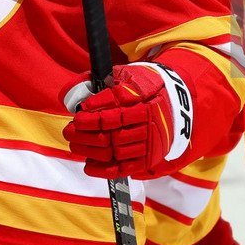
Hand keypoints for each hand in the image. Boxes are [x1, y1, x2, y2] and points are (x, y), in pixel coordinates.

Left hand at [63, 63, 191, 178]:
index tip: (77, 116)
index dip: (92, 117)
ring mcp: (149, 144)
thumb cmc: (144, 86)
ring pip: (115, 152)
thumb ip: (99, 82)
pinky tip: (88, 165)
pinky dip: (104, 170)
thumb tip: (73, 95)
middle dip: (85, 135)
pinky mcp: (148, 158)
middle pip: (111, 135)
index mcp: (144, 102)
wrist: (176, 103)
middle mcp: (149, 124)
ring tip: (74, 145)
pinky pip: (124, 169)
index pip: (114, 114)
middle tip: (69, 131)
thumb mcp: (126, 75)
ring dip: (90, 151)